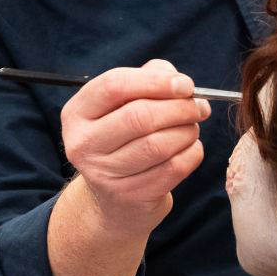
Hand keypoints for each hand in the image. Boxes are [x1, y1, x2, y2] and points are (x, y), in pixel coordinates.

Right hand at [60, 59, 211, 231]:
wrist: (115, 197)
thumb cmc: (124, 136)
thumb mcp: (124, 104)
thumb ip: (149, 79)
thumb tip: (177, 81)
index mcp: (77, 113)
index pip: (114, 86)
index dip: (156, 81)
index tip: (185, 84)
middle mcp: (83, 144)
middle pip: (139, 116)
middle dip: (179, 108)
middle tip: (199, 107)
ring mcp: (104, 174)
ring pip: (158, 145)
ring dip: (187, 131)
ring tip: (193, 126)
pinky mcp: (129, 196)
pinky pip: (173, 168)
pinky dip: (191, 153)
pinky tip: (190, 147)